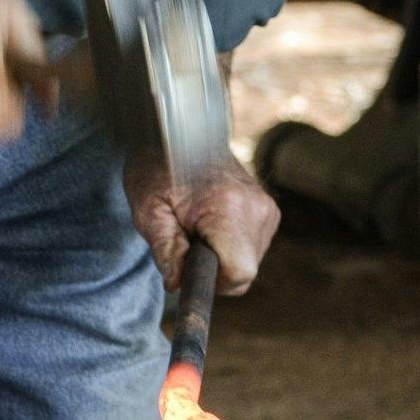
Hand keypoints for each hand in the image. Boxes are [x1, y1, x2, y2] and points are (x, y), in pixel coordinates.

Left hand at [125, 152, 279, 295]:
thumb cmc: (158, 170)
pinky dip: (231, 246)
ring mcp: (267, 208)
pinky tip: (211, 224)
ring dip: (222, 257)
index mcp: (228, 206)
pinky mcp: (270, 210)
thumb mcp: (149, 209)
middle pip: (244, 272)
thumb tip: (176, 285)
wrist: (181, 135)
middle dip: (214, 269)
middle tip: (187, 238)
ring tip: (197, 227)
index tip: (190, 261)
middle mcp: (256, 207)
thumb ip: (165, 249)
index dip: (212, 279)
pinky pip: (252, 249)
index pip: (238, 272)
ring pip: (249, 264)